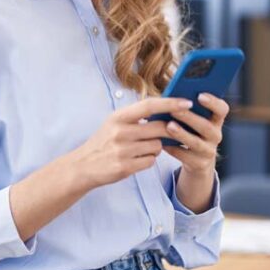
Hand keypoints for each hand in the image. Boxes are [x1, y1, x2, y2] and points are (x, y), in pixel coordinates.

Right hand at [69, 96, 194, 190]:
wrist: (82, 166)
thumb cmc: (102, 142)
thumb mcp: (113, 123)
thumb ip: (136, 116)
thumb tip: (165, 109)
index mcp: (118, 117)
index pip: (150, 105)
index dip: (171, 103)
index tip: (187, 102)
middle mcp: (120, 132)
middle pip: (160, 128)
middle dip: (169, 131)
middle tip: (169, 132)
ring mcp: (122, 150)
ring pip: (157, 146)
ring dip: (155, 148)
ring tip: (141, 149)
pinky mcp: (125, 167)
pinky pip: (150, 161)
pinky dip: (148, 160)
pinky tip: (136, 159)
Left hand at [163, 93, 230, 175]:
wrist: (195, 158)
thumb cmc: (189, 129)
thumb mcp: (192, 118)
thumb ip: (186, 108)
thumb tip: (169, 97)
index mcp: (216, 120)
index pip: (222, 109)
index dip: (213, 102)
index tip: (200, 95)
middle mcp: (216, 135)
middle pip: (206, 126)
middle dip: (189, 118)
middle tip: (174, 110)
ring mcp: (209, 151)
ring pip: (196, 143)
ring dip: (182, 134)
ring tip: (169, 126)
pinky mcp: (199, 164)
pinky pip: (185, 157)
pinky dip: (173, 149)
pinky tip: (162, 143)